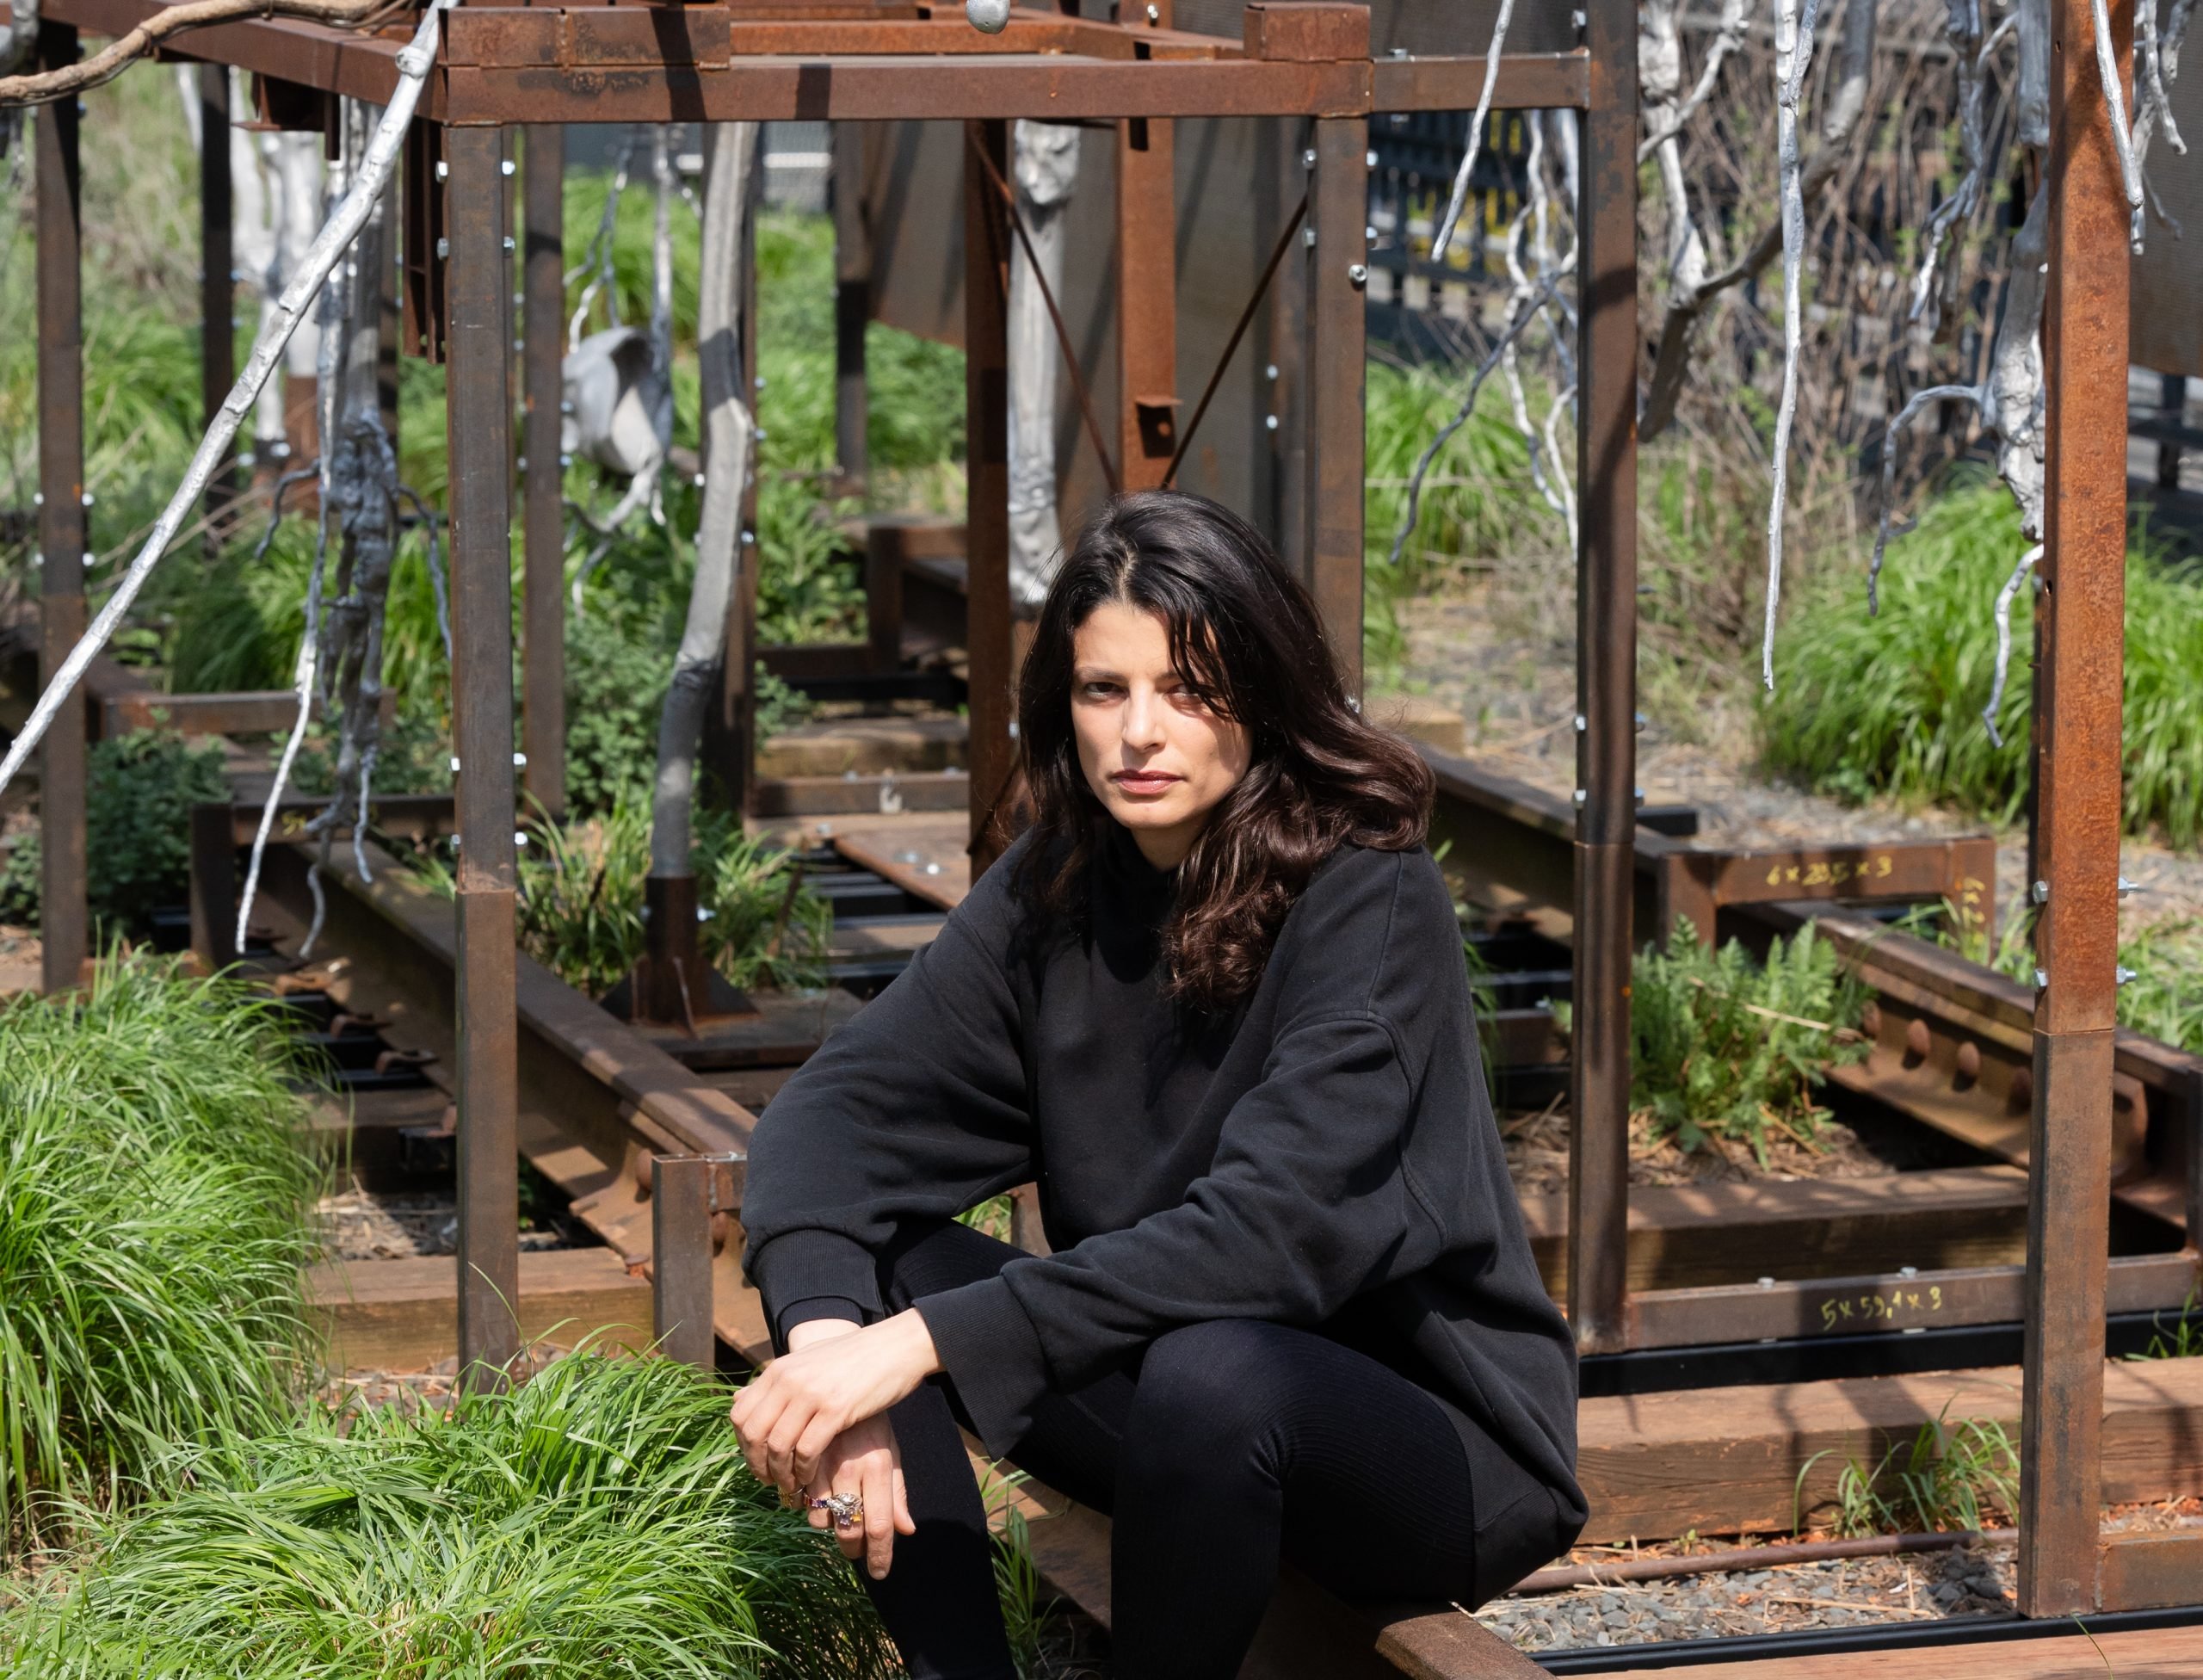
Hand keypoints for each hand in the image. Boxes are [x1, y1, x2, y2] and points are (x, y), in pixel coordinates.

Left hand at [730, 1308, 943, 1501]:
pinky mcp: (836, 1409)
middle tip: (770, 1481)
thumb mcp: (808, 1362)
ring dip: (781, 1473)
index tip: (757, 1462)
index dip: (743, 1445)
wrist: (894, 1345)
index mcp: (779, 1370)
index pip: (740, 1414)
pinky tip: (810, 1476)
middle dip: (758, 1465)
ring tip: (791, 1485)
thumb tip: (743, 1399)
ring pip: (778, 1446)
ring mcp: (812, 1394)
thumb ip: (778, 1381)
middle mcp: (789, 1380)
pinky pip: (807, 1450)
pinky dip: (804, 1470)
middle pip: (754, 1433)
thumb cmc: (854, 1358)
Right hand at [803, 1414, 916, 1577]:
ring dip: (828, 1526)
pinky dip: (806, 1507)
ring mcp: (822, 1463)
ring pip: (820, 1519)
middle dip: (853, 1548)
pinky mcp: (798, 1458)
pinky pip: (798, 1500)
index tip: (879, 1572)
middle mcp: (850, 1467)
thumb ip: (897, 1492)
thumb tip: (907, 1531)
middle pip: (850, 1528)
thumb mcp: (890, 1451)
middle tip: (855, 1551)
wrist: (841, 1381)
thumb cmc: (871, 1422)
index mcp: (878, 1465)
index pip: (881, 1524)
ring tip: (836, 1517)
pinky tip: (814, 1499)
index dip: (879, 1555)